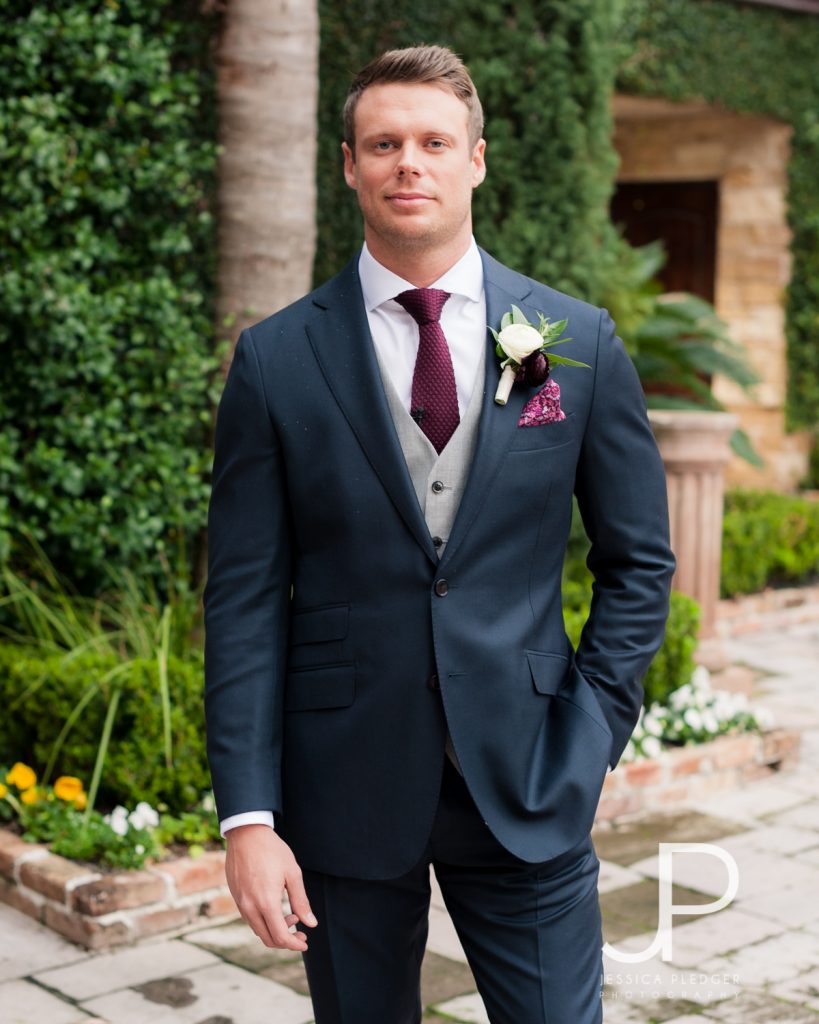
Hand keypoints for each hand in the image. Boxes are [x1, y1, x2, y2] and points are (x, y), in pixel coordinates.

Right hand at [224, 824, 317, 950]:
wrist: (246, 834)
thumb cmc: (272, 851)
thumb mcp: (293, 873)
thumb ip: (301, 901)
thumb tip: (311, 923)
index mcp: (266, 902)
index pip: (280, 936)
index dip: (294, 944)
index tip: (305, 942)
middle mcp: (250, 907)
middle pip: (268, 939)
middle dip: (286, 940)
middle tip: (300, 930)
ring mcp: (240, 903)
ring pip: (258, 930)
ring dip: (274, 930)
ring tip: (290, 915)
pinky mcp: (236, 897)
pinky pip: (250, 919)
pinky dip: (263, 921)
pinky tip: (274, 908)